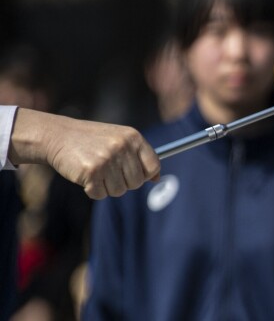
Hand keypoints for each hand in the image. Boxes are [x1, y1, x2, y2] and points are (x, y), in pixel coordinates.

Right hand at [9, 108, 160, 198]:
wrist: (59, 135)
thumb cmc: (92, 140)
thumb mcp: (120, 139)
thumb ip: (139, 156)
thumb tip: (157, 178)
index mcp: (133, 137)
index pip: (153, 166)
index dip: (147, 175)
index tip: (137, 175)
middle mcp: (122, 147)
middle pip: (137, 182)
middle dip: (123, 182)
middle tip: (109, 171)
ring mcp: (107, 159)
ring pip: (119, 191)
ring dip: (107, 187)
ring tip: (97, 171)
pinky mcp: (92, 172)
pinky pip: (100, 195)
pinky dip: (93, 190)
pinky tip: (86, 176)